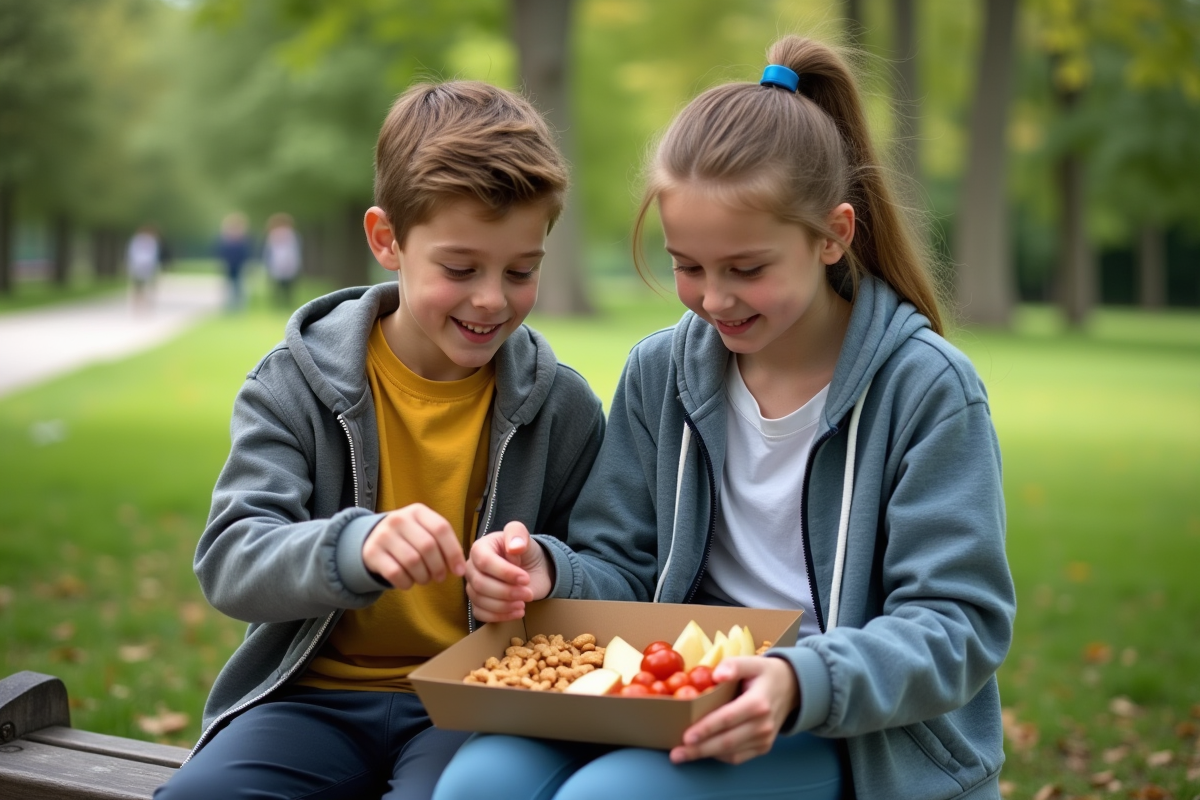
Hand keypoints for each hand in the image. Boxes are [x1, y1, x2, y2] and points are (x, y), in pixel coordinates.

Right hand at [361, 503, 465, 589]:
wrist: (374, 538)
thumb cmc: (409, 537)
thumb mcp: (424, 530)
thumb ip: (442, 542)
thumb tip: (459, 567)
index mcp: (417, 511)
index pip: (441, 529)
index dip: (453, 552)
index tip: (459, 570)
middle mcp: (399, 519)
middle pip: (428, 546)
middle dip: (438, 567)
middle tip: (440, 577)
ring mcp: (383, 535)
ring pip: (412, 561)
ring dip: (423, 577)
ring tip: (425, 579)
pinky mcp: (371, 552)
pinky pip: (395, 573)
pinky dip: (407, 583)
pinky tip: (409, 582)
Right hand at [465, 521, 552, 621]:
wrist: (531, 568)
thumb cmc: (524, 550)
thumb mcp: (524, 536)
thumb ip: (518, 534)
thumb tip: (514, 547)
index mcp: (480, 548)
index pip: (485, 562)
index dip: (505, 573)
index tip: (525, 578)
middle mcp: (472, 567)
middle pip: (480, 584)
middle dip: (506, 592)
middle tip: (528, 594)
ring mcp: (473, 586)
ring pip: (480, 601)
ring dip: (504, 606)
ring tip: (523, 603)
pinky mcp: (478, 602)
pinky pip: (480, 614)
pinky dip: (499, 616)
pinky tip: (517, 612)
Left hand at [669, 656, 799, 764]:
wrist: (791, 688)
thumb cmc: (764, 674)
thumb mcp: (752, 662)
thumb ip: (734, 665)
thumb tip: (717, 674)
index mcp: (758, 703)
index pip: (728, 718)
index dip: (706, 729)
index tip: (686, 736)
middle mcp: (763, 725)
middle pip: (727, 742)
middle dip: (699, 749)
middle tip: (676, 754)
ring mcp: (764, 739)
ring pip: (731, 754)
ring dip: (705, 755)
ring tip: (682, 755)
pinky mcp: (763, 747)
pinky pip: (738, 758)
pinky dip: (719, 757)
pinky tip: (702, 752)